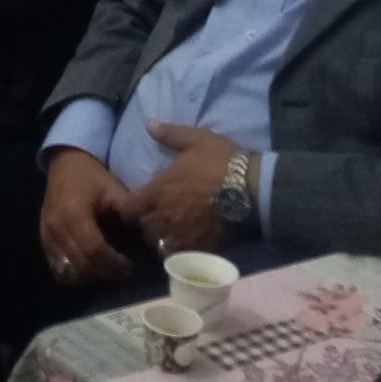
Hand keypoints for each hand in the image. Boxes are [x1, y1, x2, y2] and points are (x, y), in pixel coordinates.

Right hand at [38, 149, 135, 286]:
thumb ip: (127, 214)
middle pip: (81, 264)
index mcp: (74, 214)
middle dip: (105, 272)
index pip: (94, 250)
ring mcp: (47, 236)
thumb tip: (146, 239)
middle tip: (124, 271)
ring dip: (90, 276)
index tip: (131, 266)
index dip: (114, 263)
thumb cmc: (92, 177)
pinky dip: (75, 274)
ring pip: (68, 271)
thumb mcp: (114, 189)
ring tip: (108, 269)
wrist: (66, 164)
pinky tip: (91, 268)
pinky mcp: (44, 241)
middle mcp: (56, 228)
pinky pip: (58, 268)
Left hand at [115, 123, 238, 259]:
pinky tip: (188, 244)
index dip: (130, 208)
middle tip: (157, 217)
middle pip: (142, 229)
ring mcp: (180, 237)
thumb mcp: (195, 140)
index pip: (127, 209)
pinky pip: (181, 257)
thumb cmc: (221, 162)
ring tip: (172, 232)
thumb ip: (169, 134)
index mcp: (155, 192)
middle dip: (146, 223)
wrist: (252, 190)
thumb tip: (148, 123)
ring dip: (162, 239)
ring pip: (159, 246)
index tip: (137, 204)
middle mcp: (162, 218)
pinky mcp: (198, 250)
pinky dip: (180, 252)